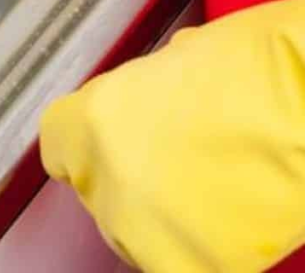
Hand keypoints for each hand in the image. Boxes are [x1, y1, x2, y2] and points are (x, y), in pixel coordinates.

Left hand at [41, 0, 304, 271]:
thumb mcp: (175, 63)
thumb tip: (150, 102)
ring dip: (166, 219)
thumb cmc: (255, 66)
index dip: (87, 145)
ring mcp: (143, 231)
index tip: (111, 144)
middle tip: (181, 164)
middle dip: (132, 183)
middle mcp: (106, 179)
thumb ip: (144, 94)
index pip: (59, 146)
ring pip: (138, 236)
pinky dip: (207, 250)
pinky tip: (238, 220)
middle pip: (100, 194)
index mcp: (91, 120)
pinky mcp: (188, 268)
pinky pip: (182, 261)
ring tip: (219, 188)